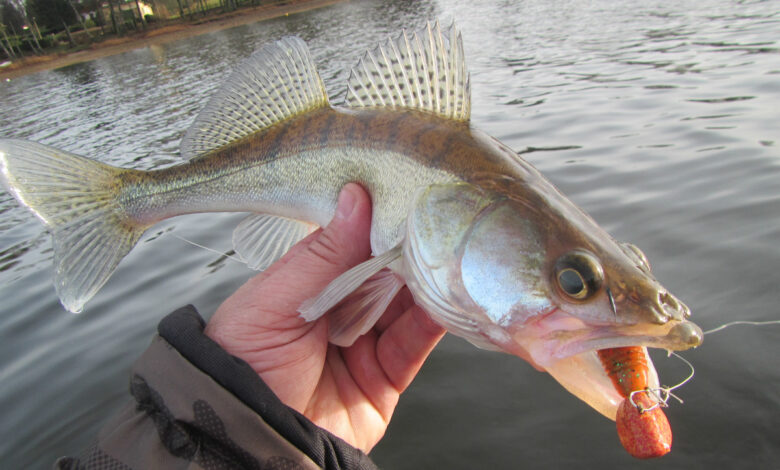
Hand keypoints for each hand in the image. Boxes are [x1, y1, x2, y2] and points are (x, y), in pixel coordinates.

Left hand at [205, 183, 445, 451]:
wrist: (248, 436)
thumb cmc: (245, 359)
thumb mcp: (277, 299)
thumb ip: (323, 253)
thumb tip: (357, 196)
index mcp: (308, 286)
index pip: (350, 246)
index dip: (377, 223)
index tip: (404, 196)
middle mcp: (339, 312)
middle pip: (383, 275)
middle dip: (408, 251)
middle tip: (436, 223)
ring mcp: (364, 345)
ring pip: (406, 307)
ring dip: (426, 284)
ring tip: (449, 256)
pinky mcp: (385, 380)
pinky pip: (414, 346)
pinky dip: (433, 323)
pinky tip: (446, 298)